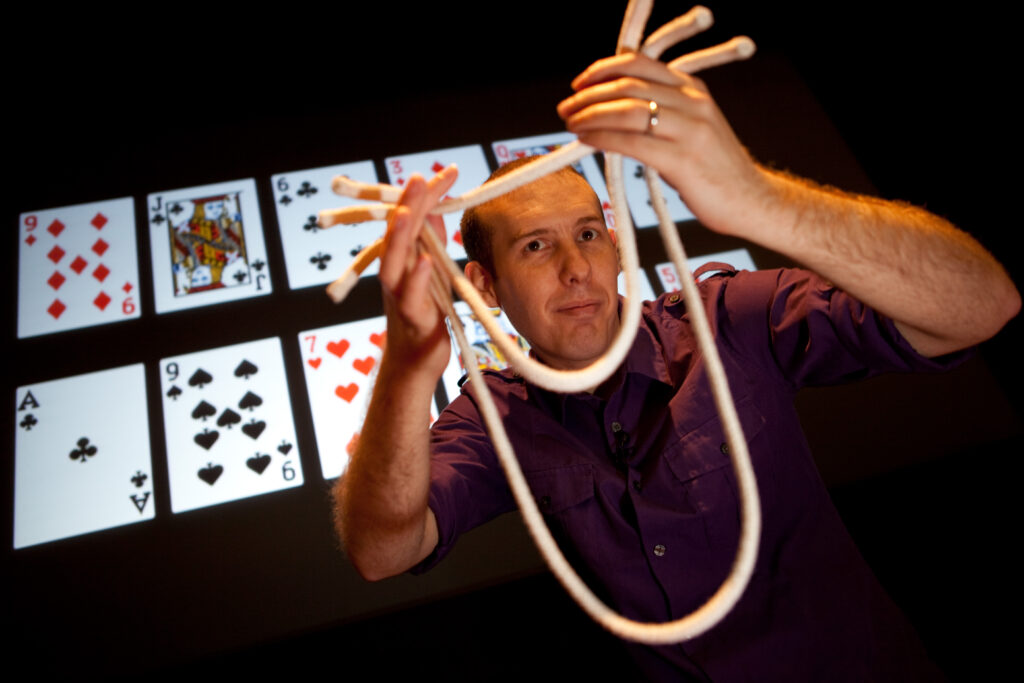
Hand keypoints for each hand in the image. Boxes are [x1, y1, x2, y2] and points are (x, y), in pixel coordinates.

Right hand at [378, 165, 458, 386]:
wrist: (413, 363)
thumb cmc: (423, 316)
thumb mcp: (430, 273)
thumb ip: (431, 243)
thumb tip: (434, 210)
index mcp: (402, 261)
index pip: (411, 219)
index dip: (426, 195)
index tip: (447, 172)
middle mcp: (395, 274)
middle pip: (399, 234)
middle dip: (409, 204)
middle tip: (420, 177)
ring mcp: (400, 297)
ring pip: (395, 263)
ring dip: (403, 236)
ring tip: (412, 210)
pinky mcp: (412, 320)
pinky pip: (411, 298)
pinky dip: (417, 279)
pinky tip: (426, 262)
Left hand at [557, 53, 767, 236]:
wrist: (752, 200)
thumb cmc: (714, 168)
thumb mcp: (692, 127)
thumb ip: (661, 113)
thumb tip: (613, 111)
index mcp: (693, 89)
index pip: (640, 64)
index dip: (603, 70)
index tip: (580, 84)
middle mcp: (693, 102)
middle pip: (628, 86)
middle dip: (589, 95)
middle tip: (566, 108)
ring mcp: (690, 130)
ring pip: (628, 111)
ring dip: (590, 115)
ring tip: (571, 124)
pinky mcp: (683, 160)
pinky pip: (632, 142)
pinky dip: (602, 138)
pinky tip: (586, 141)